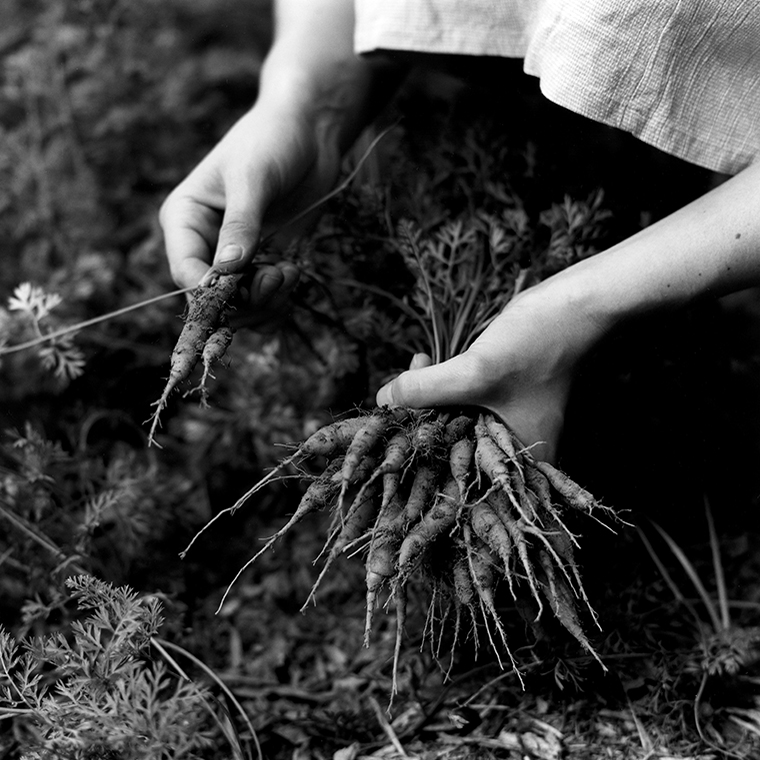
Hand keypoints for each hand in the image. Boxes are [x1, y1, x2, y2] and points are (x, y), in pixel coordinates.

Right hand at [158, 99, 342, 320]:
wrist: (309, 132)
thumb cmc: (271, 140)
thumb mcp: (252, 178)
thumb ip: (241, 224)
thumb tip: (228, 269)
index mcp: (185, 220)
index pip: (186, 272)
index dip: (211, 291)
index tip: (244, 290)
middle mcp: (205, 245)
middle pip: (214, 299)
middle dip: (246, 300)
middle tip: (276, 278)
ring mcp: (237, 259)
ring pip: (242, 308)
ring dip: (268, 301)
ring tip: (288, 273)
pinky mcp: (266, 264)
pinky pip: (267, 303)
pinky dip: (281, 300)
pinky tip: (294, 273)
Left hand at [376, 281, 605, 462]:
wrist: (575, 303)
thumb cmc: (536, 343)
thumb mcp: (475, 371)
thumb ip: (426, 389)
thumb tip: (382, 400)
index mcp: (521, 459)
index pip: (458, 472)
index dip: (423, 455)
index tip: (391, 433)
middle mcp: (516, 448)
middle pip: (453, 446)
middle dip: (421, 422)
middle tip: (393, 399)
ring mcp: (510, 421)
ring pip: (454, 419)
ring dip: (428, 398)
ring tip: (412, 370)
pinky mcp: (504, 396)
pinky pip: (464, 400)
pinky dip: (443, 385)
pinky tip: (424, 363)